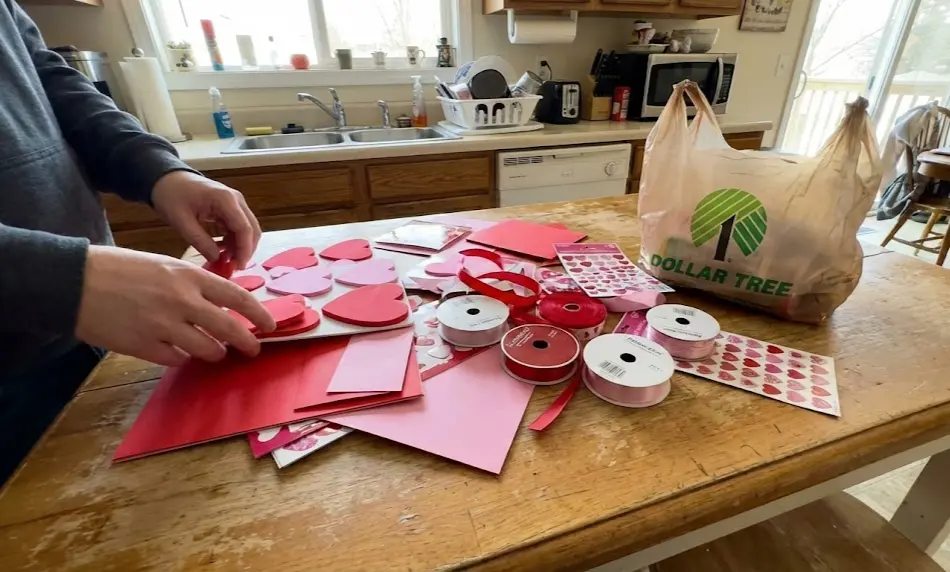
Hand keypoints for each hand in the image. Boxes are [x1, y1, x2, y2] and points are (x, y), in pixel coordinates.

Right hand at [75, 246, 275, 365]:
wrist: (77, 282)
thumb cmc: (121, 269)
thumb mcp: (165, 265)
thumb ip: (195, 284)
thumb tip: (223, 304)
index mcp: (189, 276)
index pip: (237, 297)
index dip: (259, 313)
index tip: (270, 323)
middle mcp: (182, 301)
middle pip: (229, 329)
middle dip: (247, 342)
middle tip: (254, 348)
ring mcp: (164, 326)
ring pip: (208, 349)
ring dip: (216, 352)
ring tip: (216, 351)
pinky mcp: (145, 346)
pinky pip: (178, 359)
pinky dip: (183, 358)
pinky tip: (180, 351)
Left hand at [151, 171, 260, 268]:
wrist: (166, 179)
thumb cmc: (172, 196)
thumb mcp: (181, 221)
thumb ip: (200, 241)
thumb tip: (217, 259)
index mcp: (225, 200)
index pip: (245, 228)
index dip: (244, 250)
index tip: (238, 267)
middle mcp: (236, 200)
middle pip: (252, 230)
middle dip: (245, 250)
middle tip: (232, 267)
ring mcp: (235, 203)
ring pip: (248, 230)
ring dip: (240, 246)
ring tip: (224, 260)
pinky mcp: (231, 208)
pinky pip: (239, 227)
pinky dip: (233, 240)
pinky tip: (221, 249)